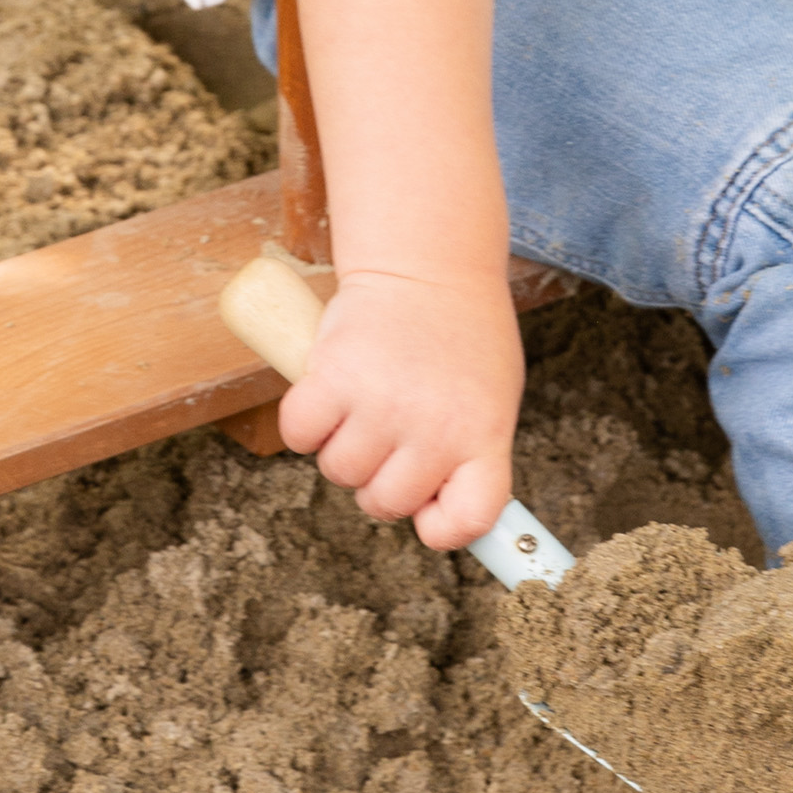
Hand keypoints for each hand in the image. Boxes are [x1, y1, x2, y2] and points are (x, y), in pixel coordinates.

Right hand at [277, 267, 522, 551]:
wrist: (426, 263)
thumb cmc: (459, 335)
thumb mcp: (491, 398)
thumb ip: (470, 457)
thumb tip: (433, 519)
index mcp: (483, 434)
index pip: (471, 518)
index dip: (443, 528)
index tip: (429, 514)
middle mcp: (436, 428)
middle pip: (387, 504)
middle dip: (378, 478)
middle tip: (387, 434)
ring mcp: (383, 404)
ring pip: (340, 472)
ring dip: (341, 446)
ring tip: (363, 402)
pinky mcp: (334, 378)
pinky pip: (300, 436)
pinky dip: (305, 422)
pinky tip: (329, 390)